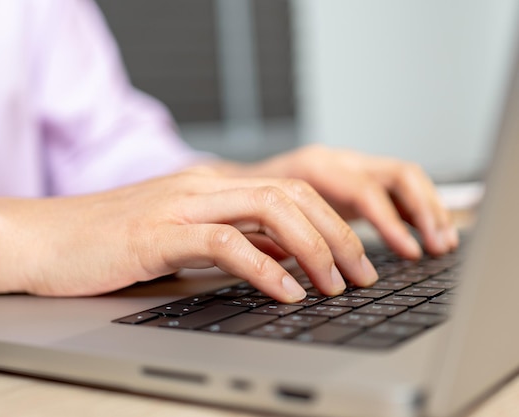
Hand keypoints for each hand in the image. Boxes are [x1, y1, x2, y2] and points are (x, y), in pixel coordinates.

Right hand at [0, 168, 377, 302]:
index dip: (333, 223)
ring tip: (334, 285)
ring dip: (313, 248)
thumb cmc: (107, 243)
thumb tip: (284, 258)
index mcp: (209, 185)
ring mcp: (180, 205)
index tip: (356, 261)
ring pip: (269, 209)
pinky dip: (265, 268)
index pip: (290, 189)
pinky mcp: (158, 233)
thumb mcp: (181, 239)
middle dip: (338, 235)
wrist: (42, 238)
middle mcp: (201, 185)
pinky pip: (227, 242)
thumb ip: (232, 240)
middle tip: (361, 275)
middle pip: (292, 195)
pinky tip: (286, 293)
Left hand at [232, 145, 458, 258]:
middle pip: (395, 176)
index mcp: (313, 166)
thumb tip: (297, 275)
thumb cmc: (241, 202)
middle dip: (421, 212)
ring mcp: (349, 165)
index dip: (389, 223)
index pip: (363, 190)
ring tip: (443, 244)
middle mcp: (337, 160)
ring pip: (404, 177)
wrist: (231, 181)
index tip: (407, 253)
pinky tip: (427, 236)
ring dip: (428, 208)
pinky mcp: (356, 178)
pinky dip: (417, 209)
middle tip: (436, 248)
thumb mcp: (254, 219)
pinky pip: (398, 187)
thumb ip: (276, 242)